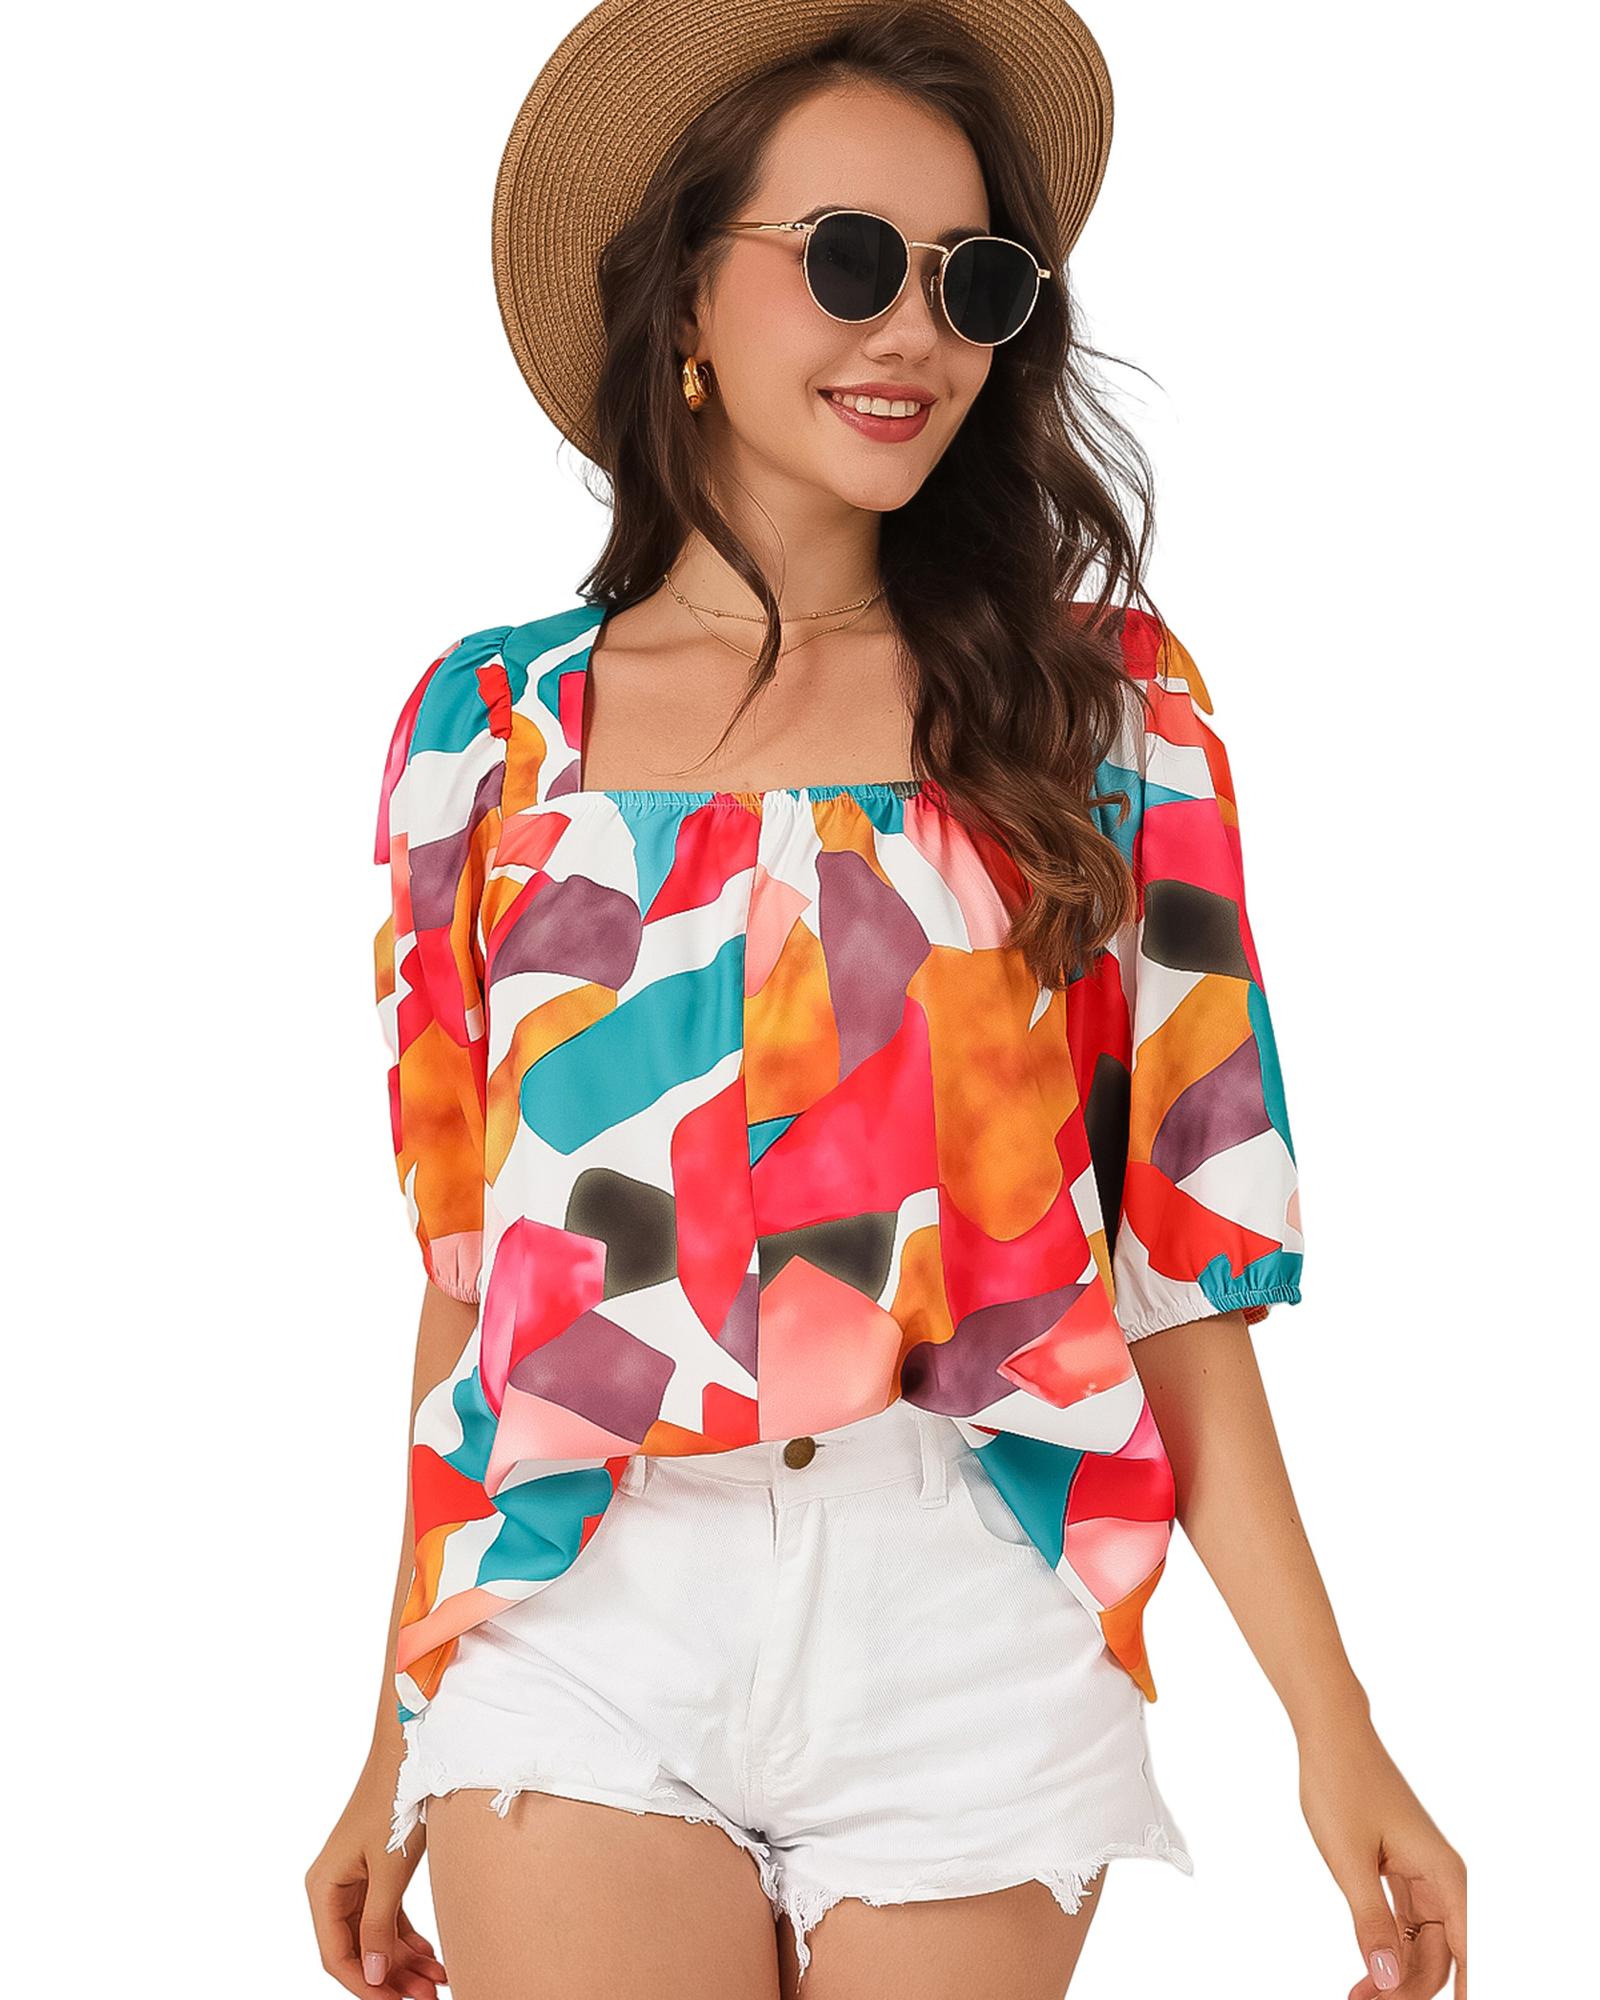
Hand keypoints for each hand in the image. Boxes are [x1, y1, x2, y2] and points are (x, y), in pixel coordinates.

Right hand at [305, 1751, 448, 1996]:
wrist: (413, 1749)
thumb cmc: (396, 1801)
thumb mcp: (388, 1869)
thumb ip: (377, 1925)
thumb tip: (370, 1974)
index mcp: (323, 1887)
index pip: (336, 1955)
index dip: (365, 1986)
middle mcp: (334, 1886)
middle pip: (358, 1949)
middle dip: (391, 1977)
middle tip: (428, 1998)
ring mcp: (356, 1879)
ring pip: (376, 1936)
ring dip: (404, 1962)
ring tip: (438, 1983)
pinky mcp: (378, 1871)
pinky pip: (388, 1917)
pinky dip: (409, 1938)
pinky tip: (433, 1958)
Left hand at [1297, 1712, 1466, 1998]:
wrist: (1329, 1734)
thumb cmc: (1341, 1784)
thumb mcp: (1349, 1859)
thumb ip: (1371, 1922)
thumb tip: (1390, 1980)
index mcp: (1444, 1876)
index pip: (1467, 1955)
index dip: (1458, 1994)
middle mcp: (1441, 1878)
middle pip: (1439, 1956)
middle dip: (1408, 1990)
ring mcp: (1420, 1875)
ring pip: (1419, 1943)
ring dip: (1395, 1974)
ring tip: (1359, 1997)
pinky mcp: (1398, 1870)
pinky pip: (1402, 1923)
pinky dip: (1385, 1948)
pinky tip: (1365, 1972)